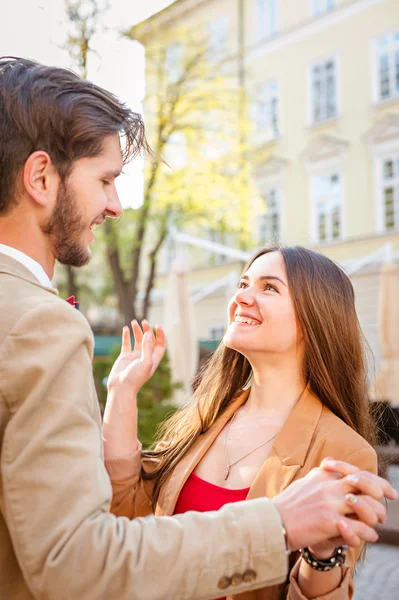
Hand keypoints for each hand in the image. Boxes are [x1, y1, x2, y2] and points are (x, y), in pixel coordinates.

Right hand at [107, 320, 165, 395]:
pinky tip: (125, 328)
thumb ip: (147, 347)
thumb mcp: (145, 362)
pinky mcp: (124, 357)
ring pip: (137, 340)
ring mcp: (134, 356)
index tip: (157, 326)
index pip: (160, 345)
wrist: (120, 388)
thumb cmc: (135, 378)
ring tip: (134, 322)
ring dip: (137, 330)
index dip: (160, 335)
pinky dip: (126, 335)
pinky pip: (126, 343)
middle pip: (149, 340)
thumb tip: (149, 333)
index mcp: (153, 359)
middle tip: (144, 322)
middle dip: (147, 330)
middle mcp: (144, 357)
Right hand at [272, 459, 396, 552]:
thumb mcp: (304, 484)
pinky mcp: (329, 522)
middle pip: (365, 483)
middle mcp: (328, 486)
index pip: (356, 472)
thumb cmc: (287, 507)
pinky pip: (359, 528)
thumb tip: (330, 467)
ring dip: (376, 516)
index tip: (387, 490)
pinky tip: (369, 537)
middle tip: (388, 505)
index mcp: (323, 475)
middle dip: (382, 493)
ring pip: (366, 506)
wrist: (271, 523)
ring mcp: (329, 503)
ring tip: (376, 524)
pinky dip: (368, 534)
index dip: (375, 480)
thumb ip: (319, 476)